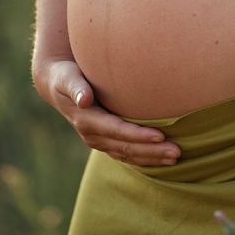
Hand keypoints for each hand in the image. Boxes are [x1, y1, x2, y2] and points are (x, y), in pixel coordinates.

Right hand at [34, 58, 180, 165]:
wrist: (57, 86)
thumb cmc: (66, 75)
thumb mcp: (67, 77)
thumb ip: (76, 87)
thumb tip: (84, 100)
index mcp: (86, 120)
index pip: (117, 131)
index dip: (139, 135)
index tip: (161, 136)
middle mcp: (93, 135)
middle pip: (126, 147)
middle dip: (152, 151)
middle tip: (177, 151)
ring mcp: (99, 141)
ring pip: (128, 154)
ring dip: (152, 158)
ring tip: (175, 158)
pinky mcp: (105, 141)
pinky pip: (126, 154)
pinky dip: (144, 158)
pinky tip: (162, 159)